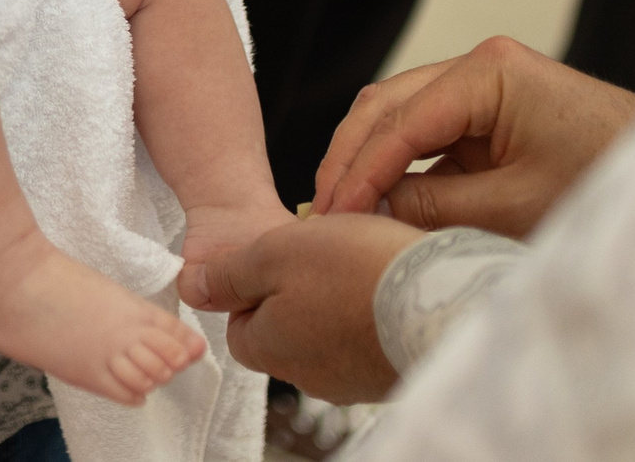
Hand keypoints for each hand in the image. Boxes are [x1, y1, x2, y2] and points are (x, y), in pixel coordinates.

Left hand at [187, 214, 419, 404]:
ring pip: (326, 335)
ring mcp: (351, 381)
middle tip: (325, 256)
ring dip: (336, 302)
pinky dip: (370, 315)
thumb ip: (229, 274)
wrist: (442, 300)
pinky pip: (365, 342)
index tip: (283, 256)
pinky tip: (385, 287)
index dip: (255, 283)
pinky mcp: (388, 375)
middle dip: (298, 292)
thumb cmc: (354, 270)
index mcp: (268, 347)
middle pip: (283, 329)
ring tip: (360, 266)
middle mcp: (306, 376)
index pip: (240, 323)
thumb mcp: (274, 253)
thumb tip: (192, 289)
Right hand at [310, 36, 634, 237]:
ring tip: (342, 211)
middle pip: (386, 106)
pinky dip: (401, 169)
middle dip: (349, 158)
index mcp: (489, 72)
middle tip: (321, 212)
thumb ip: (434, 206)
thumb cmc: (609, 186)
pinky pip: (429, 138)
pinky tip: (381, 204)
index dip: (358, 170)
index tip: (330, 215)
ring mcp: (486, 89)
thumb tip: (369, 209)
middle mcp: (481, 68)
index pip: (398, 120)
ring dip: (370, 162)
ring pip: (399, 118)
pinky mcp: (493, 116)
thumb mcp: (516, 208)